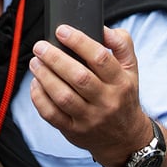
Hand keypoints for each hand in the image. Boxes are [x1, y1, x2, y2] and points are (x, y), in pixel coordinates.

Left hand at [29, 25, 149, 166]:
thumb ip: (121, 44)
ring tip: (35, 62)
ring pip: (63, 96)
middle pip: (78, 77)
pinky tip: (36, 83)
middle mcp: (107, 101)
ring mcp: (90, 118)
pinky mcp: (74, 131)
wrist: (125, 138)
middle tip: (40, 47)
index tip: (61, 30)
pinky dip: (39, 97)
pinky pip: (52, 114)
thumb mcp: (131, 69)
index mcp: (121, 82)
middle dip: (55, 58)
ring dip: (45, 76)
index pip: (100, 58)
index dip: (78, 41)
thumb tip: (102, 28)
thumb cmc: (123, 96)